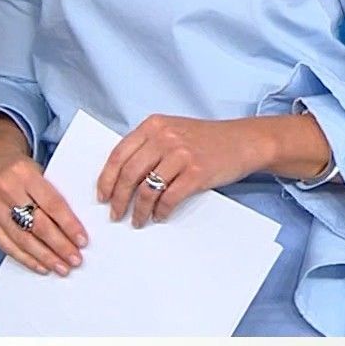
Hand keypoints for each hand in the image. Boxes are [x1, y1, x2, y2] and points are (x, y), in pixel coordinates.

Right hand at [0, 128, 87, 276]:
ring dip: (44, 257)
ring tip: (61, 267)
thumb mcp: (39, 171)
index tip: (82, 240)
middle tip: (75, 259)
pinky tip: (40, 266)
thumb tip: (73, 229)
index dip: (69, 224)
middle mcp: (7, 189)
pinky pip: (7, 245)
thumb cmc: (20, 169)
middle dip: (59, 246)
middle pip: (37, 224)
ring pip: (22, 239)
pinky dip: (26, 259)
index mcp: (25, 173)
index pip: (52, 203)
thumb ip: (52, 196)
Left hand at [97, 115, 266, 227]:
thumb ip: (148, 146)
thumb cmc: (205, 139)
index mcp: (153, 125)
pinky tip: (159, 216)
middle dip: (118, 198)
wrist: (242, 141)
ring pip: (147, 189)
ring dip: (138, 210)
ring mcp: (180, 154)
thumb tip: (121, 177)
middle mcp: (164, 137)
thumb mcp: (172, 131)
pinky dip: (161, 211)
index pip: (119, 154)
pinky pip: (169, 198)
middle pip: (129, 174)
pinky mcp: (196, 173)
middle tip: (115, 214)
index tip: (102, 195)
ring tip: (137, 220)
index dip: (107, 178)